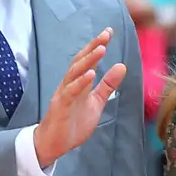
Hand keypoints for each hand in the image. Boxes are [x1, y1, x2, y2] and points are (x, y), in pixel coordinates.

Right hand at [33, 28, 126, 167]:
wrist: (54, 144)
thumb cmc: (73, 122)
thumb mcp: (96, 102)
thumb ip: (107, 85)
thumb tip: (122, 66)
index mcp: (79, 83)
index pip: (88, 60)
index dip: (97, 46)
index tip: (108, 32)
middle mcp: (70, 84)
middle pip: (80, 61)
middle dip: (93, 47)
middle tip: (106, 34)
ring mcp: (64, 94)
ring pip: (75, 72)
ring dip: (88, 60)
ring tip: (101, 49)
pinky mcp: (61, 106)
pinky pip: (71, 91)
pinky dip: (80, 82)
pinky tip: (90, 74)